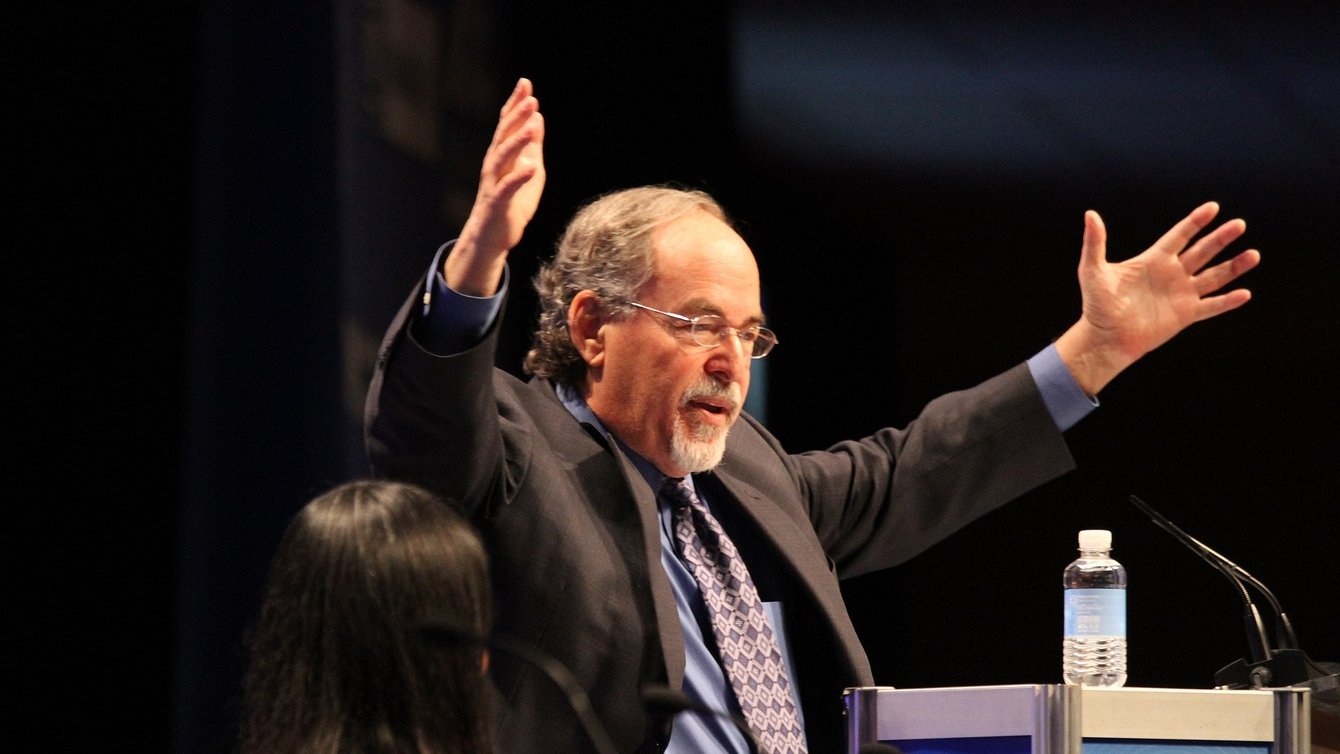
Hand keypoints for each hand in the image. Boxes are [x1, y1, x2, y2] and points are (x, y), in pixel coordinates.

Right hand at [444, 77, 546, 295]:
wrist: (493, 237)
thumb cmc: (511, 203)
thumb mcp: (529, 170)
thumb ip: (532, 146)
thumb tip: (538, 117)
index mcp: (502, 155)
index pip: (507, 124)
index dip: (515, 104)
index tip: (525, 83)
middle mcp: (494, 164)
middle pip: (504, 135)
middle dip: (517, 116)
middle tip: (530, 98)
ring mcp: (494, 182)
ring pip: (504, 157)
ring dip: (518, 141)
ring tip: (533, 125)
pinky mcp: (497, 203)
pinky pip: (507, 187)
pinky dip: (519, 176)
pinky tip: (532, 167)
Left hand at [1054, 201, 1260, 394]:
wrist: (1105, 338)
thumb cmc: (1097, 304)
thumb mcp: (1093, 270)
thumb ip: (1095, 243)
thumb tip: (1090, 214)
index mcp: (1154, 260)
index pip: (1179, 235)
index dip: (1196, 222)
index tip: (1213, 207)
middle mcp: (1171, 274)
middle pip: (1202, 251)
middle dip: (1220, 238)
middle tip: (1239, 224)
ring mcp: (1181, 294)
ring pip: (1213, 277)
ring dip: (1233, 267)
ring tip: (1254, 254)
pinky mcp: (1185, 315)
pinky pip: (1211, 307)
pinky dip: (1227, 302)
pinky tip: (1245, 294)